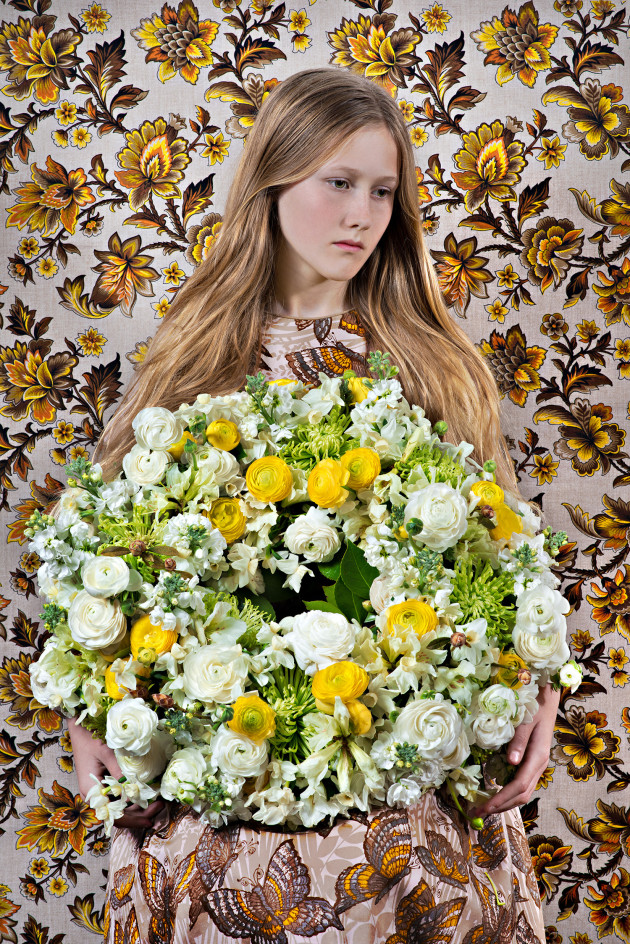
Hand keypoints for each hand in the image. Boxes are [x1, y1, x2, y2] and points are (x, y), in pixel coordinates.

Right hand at [67, 717, 164, 828]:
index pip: (114, 816)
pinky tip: (144, 792)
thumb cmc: (90, 736)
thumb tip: (137, 788)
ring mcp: (99, 789)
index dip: (133, 820)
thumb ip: (120, 770)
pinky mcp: (104, 782)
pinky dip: (132, 796)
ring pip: (120, 806)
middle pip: (119, 814)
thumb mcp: (107, 752)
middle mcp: (95, 794)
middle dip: (139, 814)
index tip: (151, 818)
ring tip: (156, 802)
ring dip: (137, 806)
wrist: (79, 724)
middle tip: (159, 807)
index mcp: (92, 791)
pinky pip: (119, 795)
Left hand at [469, 682, 559, 818]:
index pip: (518, 786)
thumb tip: (511, 762)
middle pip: (521, 795)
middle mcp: (539, 766)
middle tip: (478, 813)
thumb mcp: (525, 721)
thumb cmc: (534, 707)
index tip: (485, 807)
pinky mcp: (532, 763)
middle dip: (500, 806)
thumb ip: (518, 740)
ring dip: (504, 803)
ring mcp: (536, 766)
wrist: (546, 700)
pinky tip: (495, 794)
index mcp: (537, 757)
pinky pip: (521, 784)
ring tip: (484, 808)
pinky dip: (508, 793)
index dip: (501, 799)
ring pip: (523, 793)